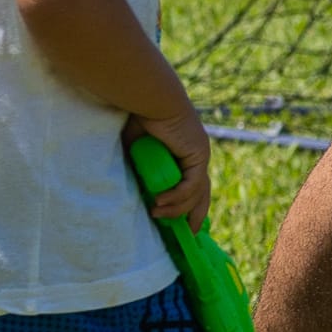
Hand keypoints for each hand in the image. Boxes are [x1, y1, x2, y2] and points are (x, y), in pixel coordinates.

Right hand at [123, 104, 211, 225]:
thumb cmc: (136, 117)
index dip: (187, 203)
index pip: (192, 184)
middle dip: (194, 215)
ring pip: (196, 192)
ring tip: (156, 214)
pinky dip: (176, 197)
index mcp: (183, 153)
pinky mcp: (198, 155)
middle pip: (202, 192)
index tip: (181, 223)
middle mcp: (196, 154)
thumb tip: (130, 191)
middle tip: (187, 234)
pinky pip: (190, 185)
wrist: (147, 98)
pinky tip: (159, 203)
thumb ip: (138, 169)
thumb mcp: (135, 151)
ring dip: (177, 208)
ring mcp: (199, 154)